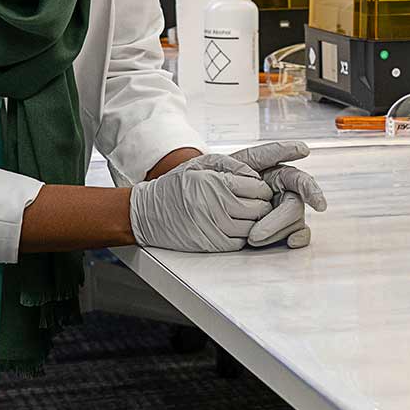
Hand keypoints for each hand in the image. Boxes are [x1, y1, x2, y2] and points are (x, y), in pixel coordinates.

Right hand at [128, 163, 270, 251]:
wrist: (147, 213)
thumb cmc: (174, 186)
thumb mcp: (200, 164)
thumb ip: (231, 164)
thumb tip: (256, 176)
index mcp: (215, 183)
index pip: (257, 188)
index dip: (262, 189)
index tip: (259, 190)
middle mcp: (216, 205)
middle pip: (259, 209)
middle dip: (262, 206)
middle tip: (256, 203)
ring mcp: (214, 227)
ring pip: (252, 228)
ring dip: (254, 222)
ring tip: (246, 215)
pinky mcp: (210, 244)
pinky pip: (239, 242)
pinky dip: (242, 236)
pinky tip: (235, 227)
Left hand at [215, 142, 326, 248]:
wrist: (200, 200)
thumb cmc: (218, 177)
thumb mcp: (236, 160)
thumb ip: (267, 154)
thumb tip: (304, 149)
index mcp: (277, 174)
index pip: (298, 179)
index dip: (310, 189)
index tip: (319, 204)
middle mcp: (283, 192)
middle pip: (294, 204)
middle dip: (279, 220)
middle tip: (255, 234)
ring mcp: (282, 212)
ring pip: (294, 222)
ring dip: (275, 232)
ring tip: (250, 238)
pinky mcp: (280, 229)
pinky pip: (296, 233)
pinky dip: (297, 238)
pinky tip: (291, 242)